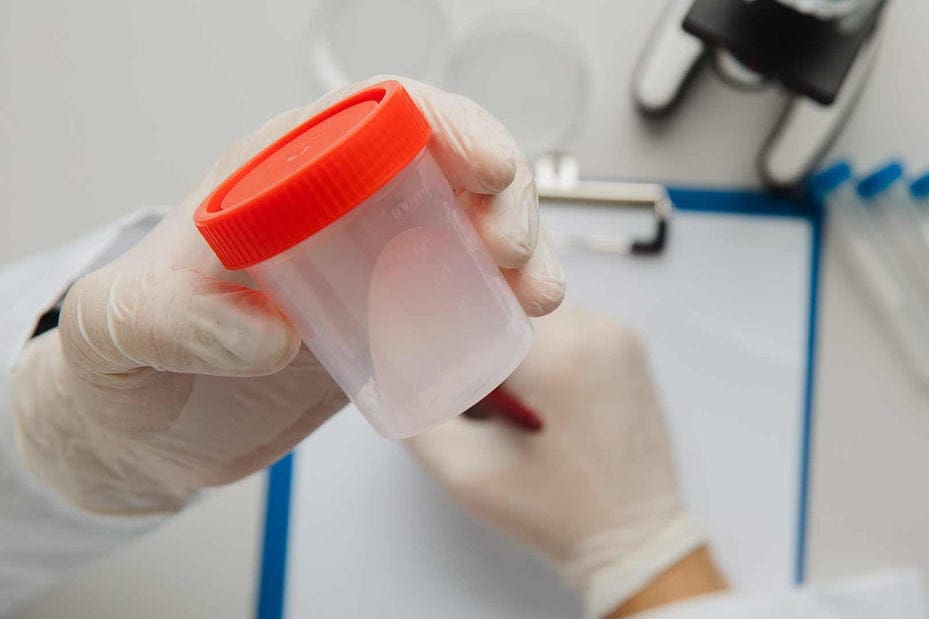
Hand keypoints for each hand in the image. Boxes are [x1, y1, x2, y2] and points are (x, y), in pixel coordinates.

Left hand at [10, 77, 564, 515]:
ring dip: (519, 243)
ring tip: (535, 292)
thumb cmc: (129, 356)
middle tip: (508, 246)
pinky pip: (463, 287)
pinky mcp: (389, 315)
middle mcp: (335, 207)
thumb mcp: (126, 328)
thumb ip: (181, 318)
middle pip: (443, 163)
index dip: (444, 125)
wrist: (146, 429)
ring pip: (468, 223)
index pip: (376, 115)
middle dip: (500, 191)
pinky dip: (504, 294)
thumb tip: (275, 328)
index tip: (482, 168)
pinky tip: (522, 314)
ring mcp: (369, 262)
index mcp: (277, 175)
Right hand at [407, 305, 712, 617]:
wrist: (635, 539)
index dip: (438, 313)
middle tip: (455, 370)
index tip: (410, 334)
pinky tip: (532, 389)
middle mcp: (597, 330)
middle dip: (473, 324)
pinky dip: (539, 342)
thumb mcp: (467, 473)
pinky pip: (567, 321)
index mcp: (559, 357)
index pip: (477, 299)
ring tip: (499, 389)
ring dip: (506, 332)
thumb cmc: (554, 515)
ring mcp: (620, 334)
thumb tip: (382, 366)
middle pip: (507, 297)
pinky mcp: (630, 345)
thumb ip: (414, 415)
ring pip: (535, 305)